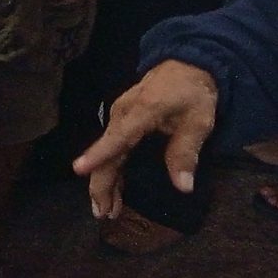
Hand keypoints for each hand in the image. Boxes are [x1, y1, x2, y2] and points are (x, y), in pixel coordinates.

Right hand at [73, 60, 219, 219]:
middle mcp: (123, 115)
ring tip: (106, 210)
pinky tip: (114, 192)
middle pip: (107, 152)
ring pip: (107, 153)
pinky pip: (113, 148)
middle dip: (101, 184)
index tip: (78, 169)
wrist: (187, 64)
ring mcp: (119, 117)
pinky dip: (111, 170)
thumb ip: (187, 152)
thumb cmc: (193, 93)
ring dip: (105, 182)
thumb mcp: (199, 121)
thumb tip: (183, 187)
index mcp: (141, 112)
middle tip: (102, 213)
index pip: (117, 138)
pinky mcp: (122, 122)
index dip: (99, 154)